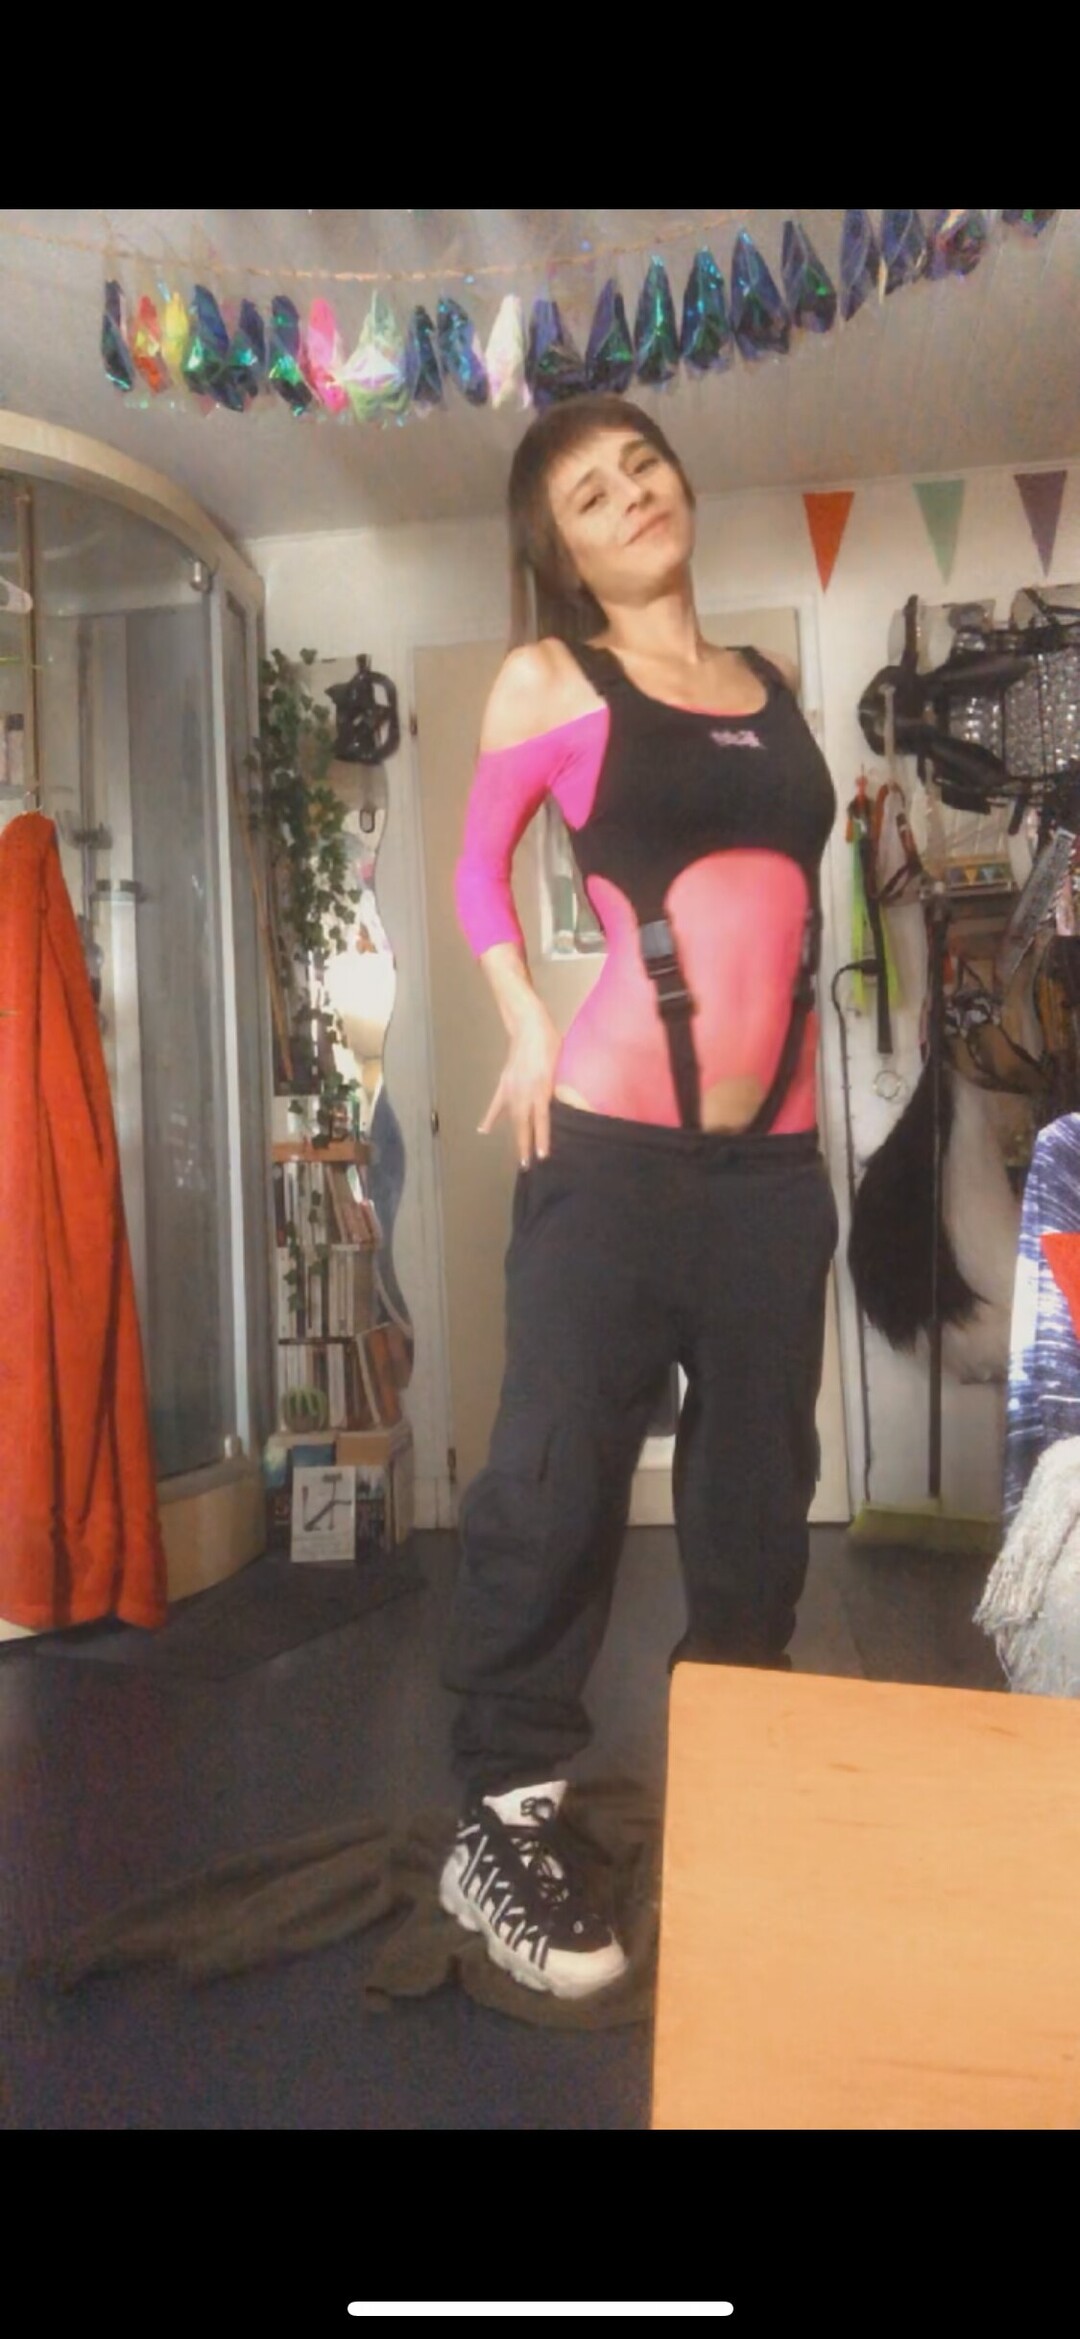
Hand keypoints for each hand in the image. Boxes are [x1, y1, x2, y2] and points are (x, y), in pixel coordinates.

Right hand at [478, 1000, 560, 1166]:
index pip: (541, 1119)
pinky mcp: (504, 1083)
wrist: (528, 1026)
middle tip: (527, 1165)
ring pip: (512, 1119)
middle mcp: (524, 1091)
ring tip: (518, 1156)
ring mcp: (511, 1088)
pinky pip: (497, 1104)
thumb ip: (558, 1086)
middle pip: (524, 1124)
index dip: (542, 1138)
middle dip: (526, 1145)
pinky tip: (484, 1130)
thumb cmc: (550, 1043)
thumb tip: (562, 1103)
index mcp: (540, 1087)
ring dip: (515, 1137)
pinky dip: (491, 1117)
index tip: (543, 1155)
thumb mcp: (560, 1065)